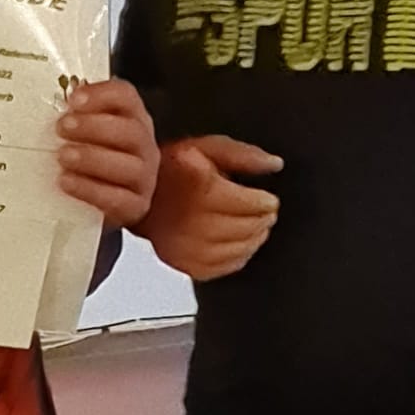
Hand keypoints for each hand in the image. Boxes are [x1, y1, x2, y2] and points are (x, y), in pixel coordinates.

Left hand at [57, 79, 160, 227]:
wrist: (102, 206)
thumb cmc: (90, 164)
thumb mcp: (84, 137)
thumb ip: (73, 120)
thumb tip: (44, 107)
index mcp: (132, 119)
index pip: (126, 97)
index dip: (101, 95)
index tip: (73, 100)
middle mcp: (144, 146)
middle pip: (130, 130)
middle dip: (94, 126)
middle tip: (62, 128)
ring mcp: (144, 178)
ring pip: (129, 166)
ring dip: (93, 158)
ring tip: (63, 156)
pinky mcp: (136, 207)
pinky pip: (119, 199)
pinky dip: (91, 190)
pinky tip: (67, 182)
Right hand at [140, 135, 281, 280]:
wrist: (139, 198)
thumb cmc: (172, 169)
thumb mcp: (206, 147)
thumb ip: (243, 155)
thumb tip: (275, 164)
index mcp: (201, 187)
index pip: (250, 204)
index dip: (266, 202)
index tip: (269, 200)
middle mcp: (192, 219)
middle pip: (247, 227)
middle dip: (263, 220)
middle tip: (266, 213)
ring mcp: (187, 245)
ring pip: (239, 248)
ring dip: (254, 238)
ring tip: (256, 227)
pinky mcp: (183, 263)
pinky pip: (223, 266)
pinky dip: (238, 257)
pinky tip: (239, 244)